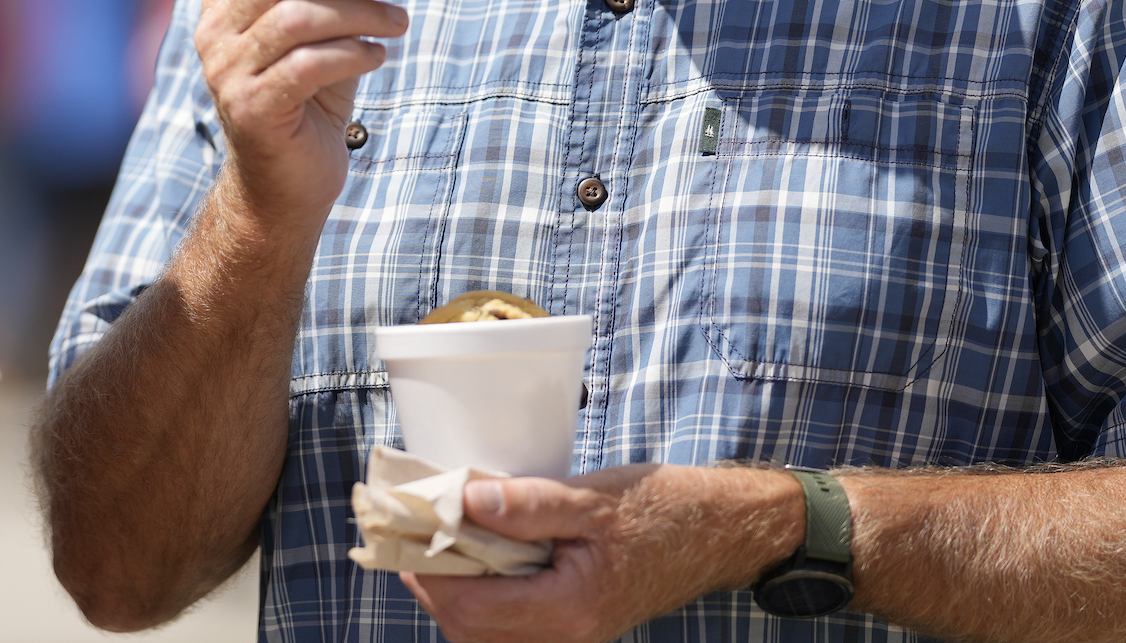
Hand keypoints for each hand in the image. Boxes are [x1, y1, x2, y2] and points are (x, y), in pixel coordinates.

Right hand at [194, 0, 411, 227]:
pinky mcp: (250, 108)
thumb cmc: (311, 92)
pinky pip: (308, 65)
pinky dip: (353, 53)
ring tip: (400, 21)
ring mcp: (226, 70)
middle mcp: (215, 28)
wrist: (287, 182)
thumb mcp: (326, 27)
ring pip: (296, 17)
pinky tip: (378, 56)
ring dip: (361, 12)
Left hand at [403, 465, 799, 642]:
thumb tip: (464, 502)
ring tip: (441, 541)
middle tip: (413, 534)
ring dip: (456, 592)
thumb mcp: (593, 498)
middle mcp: (568, 636)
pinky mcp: (574, 622)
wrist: (720, 531)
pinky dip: (486, 594)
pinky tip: (481, 553)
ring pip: (489, 634)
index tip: (405, 531)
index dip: (428, 575)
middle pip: (471, 632)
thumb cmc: (664, 509)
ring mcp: (572, 636)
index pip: (471, 612)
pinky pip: (512, 623)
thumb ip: (527, 504)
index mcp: (570, 610)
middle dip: (434, 586)